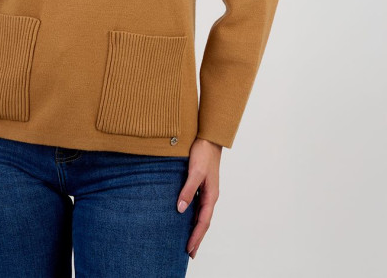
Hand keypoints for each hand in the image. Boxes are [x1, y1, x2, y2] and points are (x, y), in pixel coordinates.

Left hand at [176, 136, 221, 258]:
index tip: (189, 249)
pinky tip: (186, 218)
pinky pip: (198, 205)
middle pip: (204, 221)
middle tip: (190, 253)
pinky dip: (193, 215)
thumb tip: (180, 209)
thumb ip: (188, 190)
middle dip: (197, 237)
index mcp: (211, 195)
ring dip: (195, 228)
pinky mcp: (201, 184)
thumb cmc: (203, 153)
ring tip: (188, 241)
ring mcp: (206, 190)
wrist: (208, 138)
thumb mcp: (195, 172)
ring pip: (201, 214)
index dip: (196, 236)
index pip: (203, 221)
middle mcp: (210, 196)